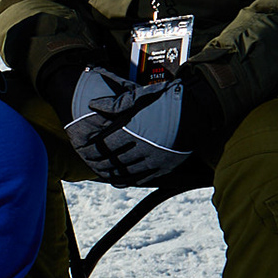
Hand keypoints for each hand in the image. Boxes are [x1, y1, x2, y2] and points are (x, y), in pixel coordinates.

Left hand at [65, 67, 189, 185]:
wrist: (195, 110)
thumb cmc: (165, 101)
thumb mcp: (137, 97)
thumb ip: (113, 104)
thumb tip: (93, 105)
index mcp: (131, 130)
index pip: (101, 145)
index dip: (89, 148)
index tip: (82, 148)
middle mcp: (140, 147)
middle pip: (111, 161)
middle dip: (97, 162)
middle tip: (89, 161)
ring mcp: (152, 159)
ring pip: (124, 172)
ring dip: (110, 173)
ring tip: (100, 171)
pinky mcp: (163, 166)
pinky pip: (140, 179)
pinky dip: (126, 180)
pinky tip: (118, 180)